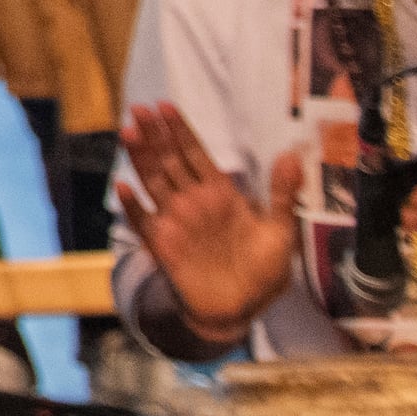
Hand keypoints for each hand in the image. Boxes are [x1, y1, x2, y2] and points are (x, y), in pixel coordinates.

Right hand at [115, 104, 298, 340]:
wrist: (243, 309)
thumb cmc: (263, 270)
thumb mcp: (281, 231)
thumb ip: (283, 194)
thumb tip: (292, 155)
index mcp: (219, 194)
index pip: (195, 154)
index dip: (181, 131)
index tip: (167, 106)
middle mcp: (192, 201)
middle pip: (168, 160)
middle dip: (154, 134)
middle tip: (140, 108)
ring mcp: (175, 220)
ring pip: (152, 181)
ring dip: (139, 157)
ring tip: (128, 132)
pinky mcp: (162, 244)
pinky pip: (142, 221)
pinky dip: (132, 205)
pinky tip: (124, 187)